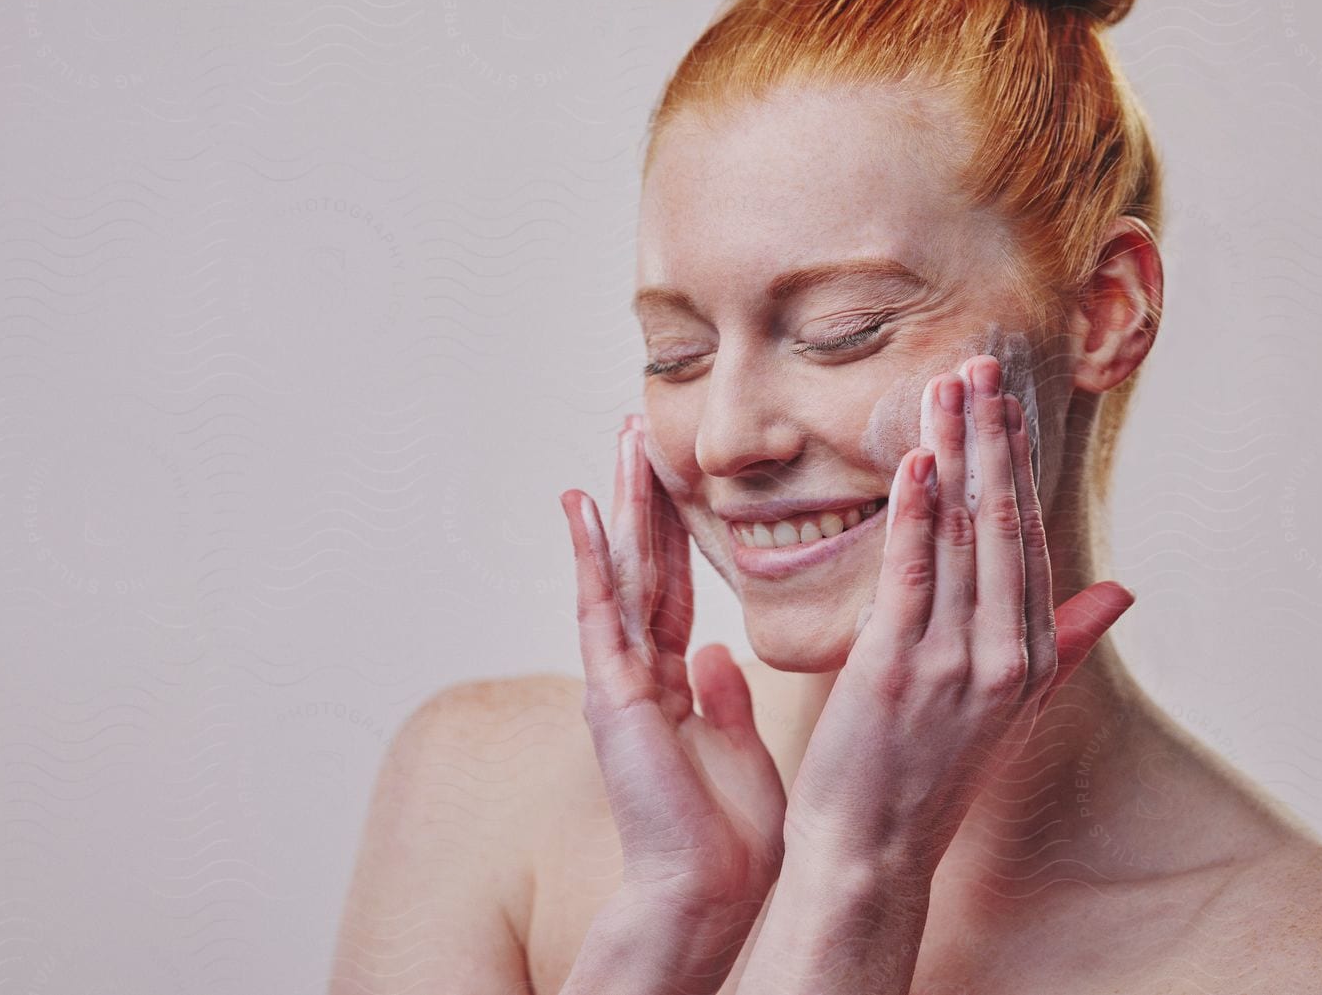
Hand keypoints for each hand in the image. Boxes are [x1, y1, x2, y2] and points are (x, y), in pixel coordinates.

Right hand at [559, 416, 786, 922]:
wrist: (709, 892)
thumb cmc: (729, 838)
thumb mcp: (737, 748)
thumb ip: (724, 700)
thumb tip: (720, 656)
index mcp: (672, 684)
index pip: (673, 587)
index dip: (675, 530)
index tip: (674, 474)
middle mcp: (638, 673)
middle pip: (643, 566)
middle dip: (643, 497)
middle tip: (639, 429)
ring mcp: (620, 680)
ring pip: (622, 573)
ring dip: (620, 505)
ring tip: (620, 441)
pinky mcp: (613, 693)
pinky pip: (602, 612)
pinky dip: (592, 557)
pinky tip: (584, 507)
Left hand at [784, 354, 1134, 870]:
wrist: (872, 851)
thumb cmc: (926, 773)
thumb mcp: (1009, 705)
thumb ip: (1063, 641)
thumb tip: (1121, 591)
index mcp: (1029, 656)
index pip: (1028, 536)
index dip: (1016, 463)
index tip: (1007, 398)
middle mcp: (1004, 654)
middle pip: (1003, 523)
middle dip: (993, 439)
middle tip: (982, 362)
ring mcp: (955, 662)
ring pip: (963, 537)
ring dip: (956, 454)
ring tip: (949, 385)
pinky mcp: (898, 668)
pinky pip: (913, 575)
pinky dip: (917, 515)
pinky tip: (918, 461)